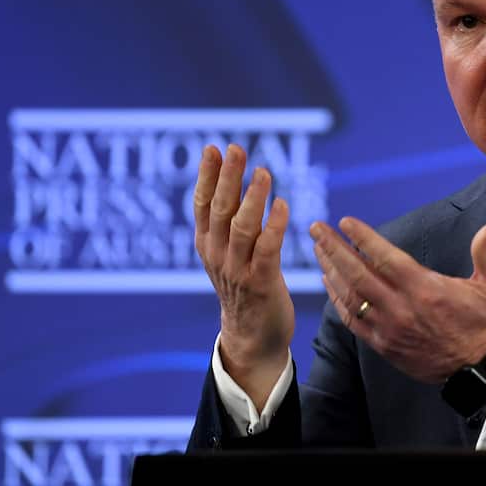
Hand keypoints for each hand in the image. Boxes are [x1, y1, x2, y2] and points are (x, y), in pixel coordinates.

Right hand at [193, 143, 294, 407]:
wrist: (252, 337)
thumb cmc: (245, 286)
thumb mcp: (228, 251)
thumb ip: (230, 219)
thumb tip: (230, 179)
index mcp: (207, 244)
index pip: (202, 203)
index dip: (207, 175)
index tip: (213, 148)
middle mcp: (217, 254)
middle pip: (220, 209)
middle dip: (227, 177)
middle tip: (236, 150)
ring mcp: (237, 269)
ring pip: (242, 227)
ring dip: (253, 198)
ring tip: (264, 172)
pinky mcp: (261, 282)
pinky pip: (267, 250)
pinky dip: (274, 226)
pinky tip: (283, 205)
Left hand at [311, 216, 485, 384]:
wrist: (479, 368)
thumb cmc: (485, 324)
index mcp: (425, 289)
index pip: (385, 258)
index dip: (363, 238)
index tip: (345, 222)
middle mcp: (401, 308)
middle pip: (358, 274)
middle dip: (334, 249)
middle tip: (317, 229)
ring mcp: (389, 328)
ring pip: (350, 296)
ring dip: (331, 271)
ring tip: (318, 250)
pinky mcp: (384, 344)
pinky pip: (352, 320)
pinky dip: (337, 300)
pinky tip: (330, 283)